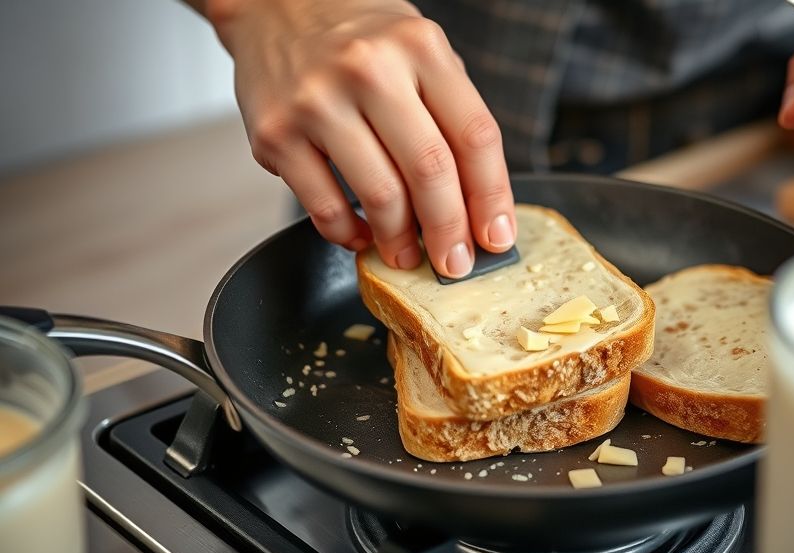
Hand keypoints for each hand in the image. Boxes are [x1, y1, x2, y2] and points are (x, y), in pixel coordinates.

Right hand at [207, 0, 514, 277]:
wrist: (275, 4)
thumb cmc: (359, 36)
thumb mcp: (419, 49)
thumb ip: (450, 112)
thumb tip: (478, 202)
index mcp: (420, 48)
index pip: (475, 136)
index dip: (492, 197)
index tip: (496, 237)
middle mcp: (370, 69)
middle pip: (430, 171)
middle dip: (449, 231)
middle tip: (455, 263)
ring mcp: (318, 102)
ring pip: (379, 196)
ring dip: (400, 240)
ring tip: (408, 254)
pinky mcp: (275, 133)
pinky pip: (323, 206)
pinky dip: (348, 234)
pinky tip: (362, 235)